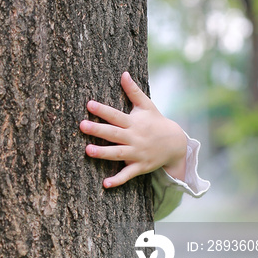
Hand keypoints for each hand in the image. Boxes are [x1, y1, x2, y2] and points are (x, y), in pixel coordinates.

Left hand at [79, 72, 186, 187]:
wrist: (175, 144)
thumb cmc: (156, 122)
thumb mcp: (147, 105)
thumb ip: (133, 91)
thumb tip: (123, 74)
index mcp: (134, 123)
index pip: (116, 115)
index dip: (103, 110)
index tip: (89, 104)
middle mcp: (134, 138)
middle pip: (114, 134)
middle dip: (98, 130)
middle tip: (82, 125)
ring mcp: (137, 153)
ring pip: (118, 154)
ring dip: (103, 153)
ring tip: (88, 151)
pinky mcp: (139, 167)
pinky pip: (127, 175)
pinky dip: (117, 180)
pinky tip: (104, 184)